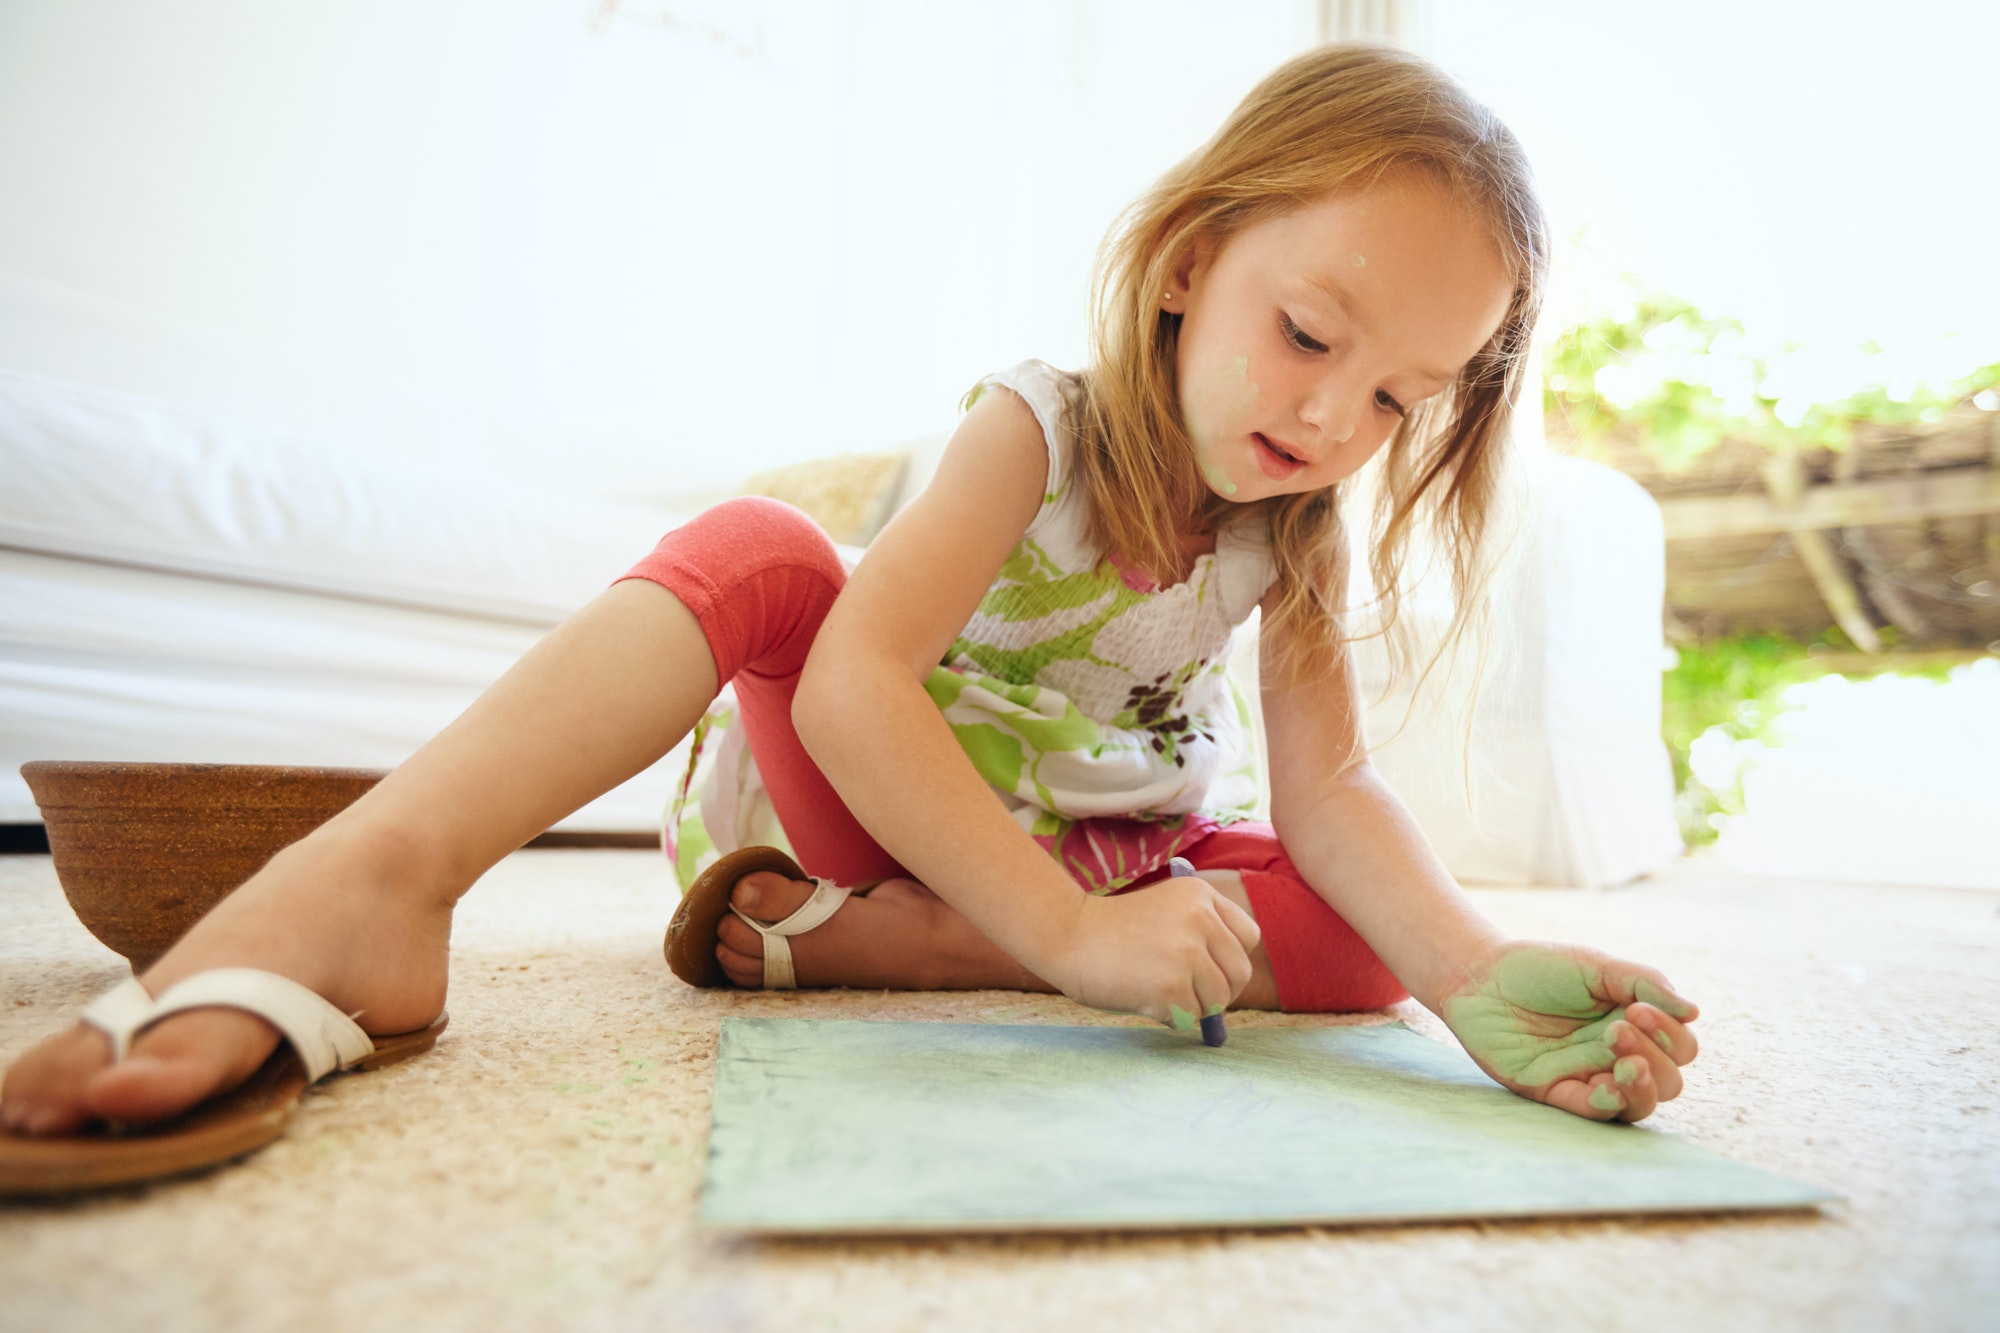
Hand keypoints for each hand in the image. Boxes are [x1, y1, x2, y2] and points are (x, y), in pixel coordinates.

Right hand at [1043, 875, 1259, 1031]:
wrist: (1066, 935)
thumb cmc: (1111, 932)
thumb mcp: (1166, 913)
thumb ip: (1200, 937)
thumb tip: (1226, 993)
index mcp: (1200, 894)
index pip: (1248, 937)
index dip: (1230, 959)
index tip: (1208, 968)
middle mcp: (1200, 919)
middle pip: (1240, 973)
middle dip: (1218, 991)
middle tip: (1188, 994)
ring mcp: (1187, 953)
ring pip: (1217, 999)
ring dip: (1192, 1006)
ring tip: (1157, 991)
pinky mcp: (1172, 985)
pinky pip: (1190, 1017)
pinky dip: (1170, 1017)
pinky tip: (1143, 998)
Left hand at [1439, 941, 1699, 1122]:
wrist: (1479, 976)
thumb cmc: (1539, 968)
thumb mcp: (1597, 967)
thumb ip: (1644, 983)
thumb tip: (1693, 1012)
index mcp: (1635, 1024)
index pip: (1680, 1047)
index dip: (1670, 1033)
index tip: (1637, 1007)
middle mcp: (1617, 1056)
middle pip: (1669, 1081)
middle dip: (1657, 1057)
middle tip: (1619, 1028)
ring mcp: (1588, 1075)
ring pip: (1639, 1104)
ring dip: (1643, 1087)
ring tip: (1625, 1061)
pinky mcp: (1555, 1091)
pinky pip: (1593, 1112)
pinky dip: (1607, 1103)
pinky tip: (1606, 1084)